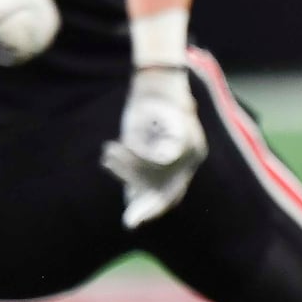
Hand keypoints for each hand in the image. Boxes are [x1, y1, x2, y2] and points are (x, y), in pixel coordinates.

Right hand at [102, 68, 206, 227]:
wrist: (159, 79)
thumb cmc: (152, 112)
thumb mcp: (149, 141)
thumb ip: (145, 166)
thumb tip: (133, 195)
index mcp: (189, 157)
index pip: (174, 191)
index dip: (155, 208)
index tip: (134, 222)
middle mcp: (194, 152)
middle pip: (168, 188)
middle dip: (147, 205)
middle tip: (131, 219)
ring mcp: (188, 142)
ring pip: (153, 170)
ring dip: (127, 170)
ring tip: (108, 157)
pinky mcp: (175, 128)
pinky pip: (148, 152)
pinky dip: (128, 156)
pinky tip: (111, 151)